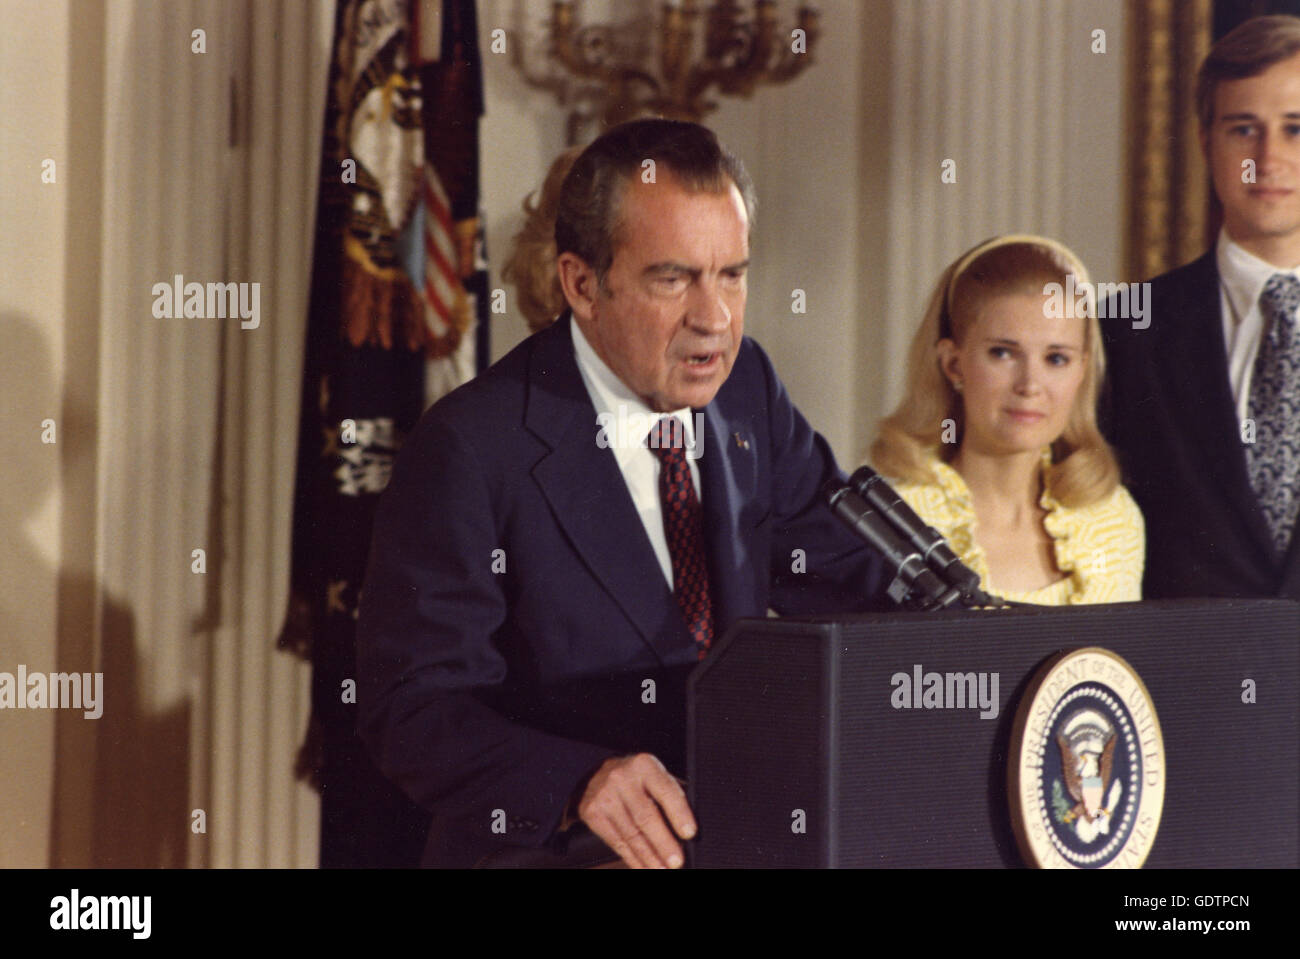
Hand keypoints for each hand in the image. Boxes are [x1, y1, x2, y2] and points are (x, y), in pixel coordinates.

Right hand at [577, 753, 696, 868]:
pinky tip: (644, 867)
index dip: (678, 813)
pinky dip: (633, 859)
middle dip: (663, 843)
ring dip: (649, 857)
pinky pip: (617, 842)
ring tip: (662, 869)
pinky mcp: (593, 814)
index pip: (665, 790)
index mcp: (645, 765)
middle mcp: (622, 779)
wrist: (596, 776)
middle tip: (677, 862)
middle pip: (645, 816)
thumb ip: (673, 795)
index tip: (689, 833)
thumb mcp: (655, 775)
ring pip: (631, 834)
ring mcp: (605, 796)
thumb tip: (691, 829)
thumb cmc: (636, 780)